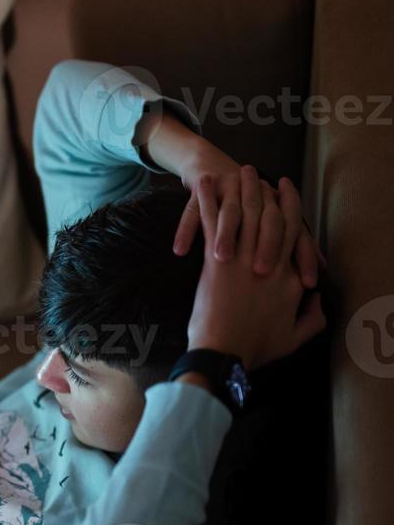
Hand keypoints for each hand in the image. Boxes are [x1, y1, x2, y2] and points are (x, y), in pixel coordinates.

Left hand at [184, 166, 325, 369]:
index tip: (286, 189)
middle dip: (262, 190)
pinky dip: (209, 201)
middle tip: (256, 171)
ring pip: (244, 213)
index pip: (294, 231)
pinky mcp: (215, 262)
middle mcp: (269, 261)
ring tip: (236, 171)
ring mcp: (241, 259)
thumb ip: (314, 317)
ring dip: (240, 188)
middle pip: (269, 215)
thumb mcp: (296, 337)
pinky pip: (211, 223)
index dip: (290, 206)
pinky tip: (204, 183)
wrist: (223, 354)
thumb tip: (319, 298)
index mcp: (290, 277)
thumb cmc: (257, 348)